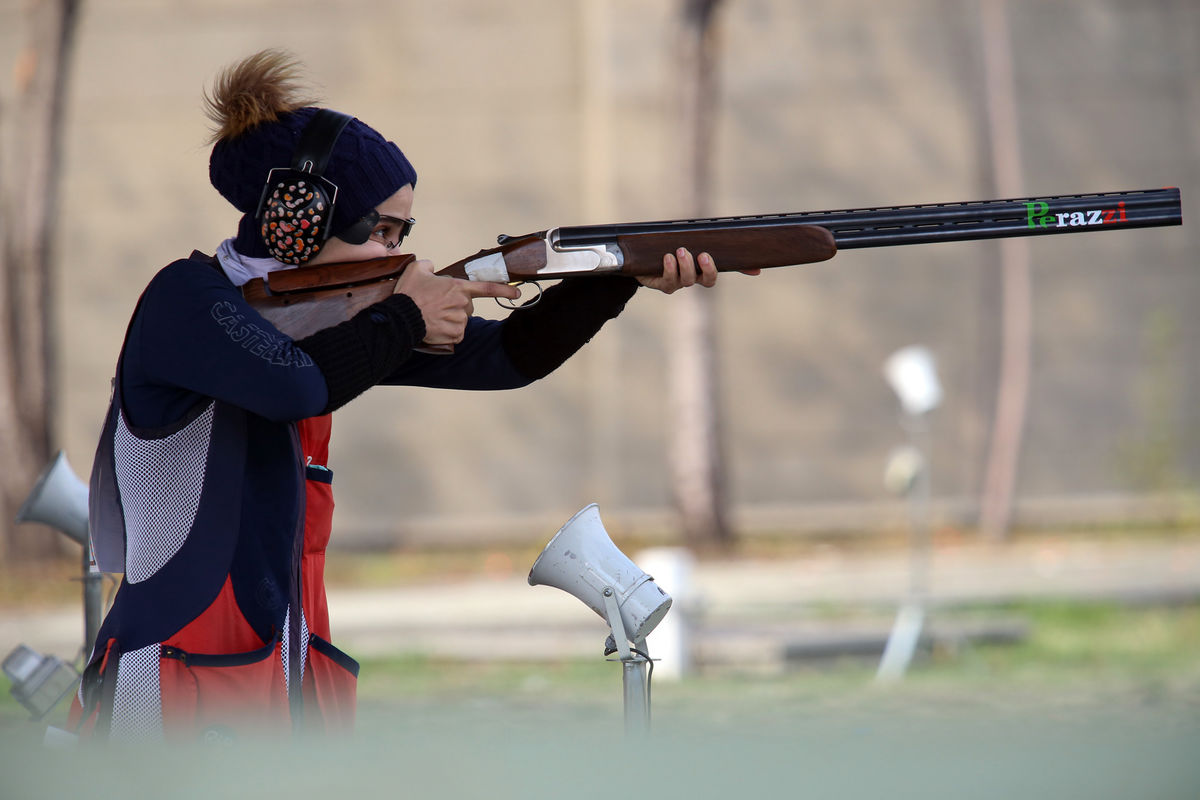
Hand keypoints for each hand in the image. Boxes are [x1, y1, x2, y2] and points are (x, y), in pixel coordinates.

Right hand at [396, 259, 520, 344]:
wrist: (401, 317)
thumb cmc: (409, 294)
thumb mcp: (417, 269)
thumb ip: (430, 265)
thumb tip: (433, 268)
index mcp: (458, 287)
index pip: (487, 288)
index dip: (505, 290)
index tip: (517, 293)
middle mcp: (463, 304)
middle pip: (467, 305)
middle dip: (456, 305)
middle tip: (437, 304)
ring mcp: (460, 321)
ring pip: (461, 319)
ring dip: (451, 318)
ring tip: (433, 316)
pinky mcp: (455, 335)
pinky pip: (457, 333)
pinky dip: (449, 331)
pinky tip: (436, 326)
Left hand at [636, 248, 760, 293]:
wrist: (639, 256)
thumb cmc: (668, 246)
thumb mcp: (689, 240)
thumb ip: (710, 240)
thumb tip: (739, 239)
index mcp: (704, 268)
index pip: (727, 269)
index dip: (740, 270)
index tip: (751, 267)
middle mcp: (693, 278)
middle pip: (708, 281)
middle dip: (708, 269)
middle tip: (702, 255)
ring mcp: (677, 283)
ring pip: (687, 280)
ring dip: (686, 265)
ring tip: (680, 251)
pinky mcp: (661, 283)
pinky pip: (668, 280)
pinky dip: (670, 268)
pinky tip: (667, 257)